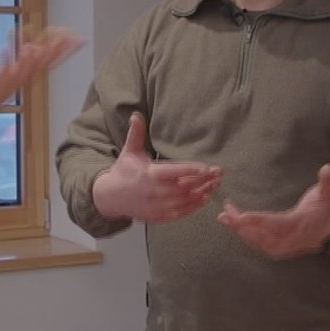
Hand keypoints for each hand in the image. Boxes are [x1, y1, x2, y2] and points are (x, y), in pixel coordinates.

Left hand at [0, 27, 82, 150]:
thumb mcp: (6, 75)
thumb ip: (19, 59)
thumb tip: (33, 43)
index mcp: (24, 80)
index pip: (50, 62)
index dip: (65, 50)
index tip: (79, 39)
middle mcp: (17, 84)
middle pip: (38, 66)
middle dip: (51, 52)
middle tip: (64, 38)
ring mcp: (1, 87)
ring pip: (17, 72)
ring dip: (23, 61)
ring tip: (31, 48)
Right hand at [92, 113, 220, 221]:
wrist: (111, 197)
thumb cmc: (123, 171)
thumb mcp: (129, 151)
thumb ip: (136, 133)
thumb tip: (136, 114)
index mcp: (149, 174)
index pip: (173, 172)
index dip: (191, 170)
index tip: (206, 167)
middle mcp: (154, 192)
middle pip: (184, 187)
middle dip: (203, 181)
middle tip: (218, 173)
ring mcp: (157, 206)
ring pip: (184, 200)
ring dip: (202, 193)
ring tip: (215, 184)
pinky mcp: (158, 216)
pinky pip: (180, 213)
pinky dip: (194, 207)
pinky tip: (205, 198)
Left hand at [217, 164, 329, 259]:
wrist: (328, 235)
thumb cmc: (324, 212)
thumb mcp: (326, 196)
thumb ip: (327, 182)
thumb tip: (328, 167)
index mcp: (298, 225)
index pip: (275, 223)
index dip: (258, 220)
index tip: (242, 216)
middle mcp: (287, 239)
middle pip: (260, 234)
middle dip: (240, 225)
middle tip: (224, 215)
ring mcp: (281, 248)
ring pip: (255, 240)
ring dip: (238, 229)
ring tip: (224, 217)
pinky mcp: (275, 251)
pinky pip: (256, 244)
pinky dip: (244, 235)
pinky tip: (233, 225)